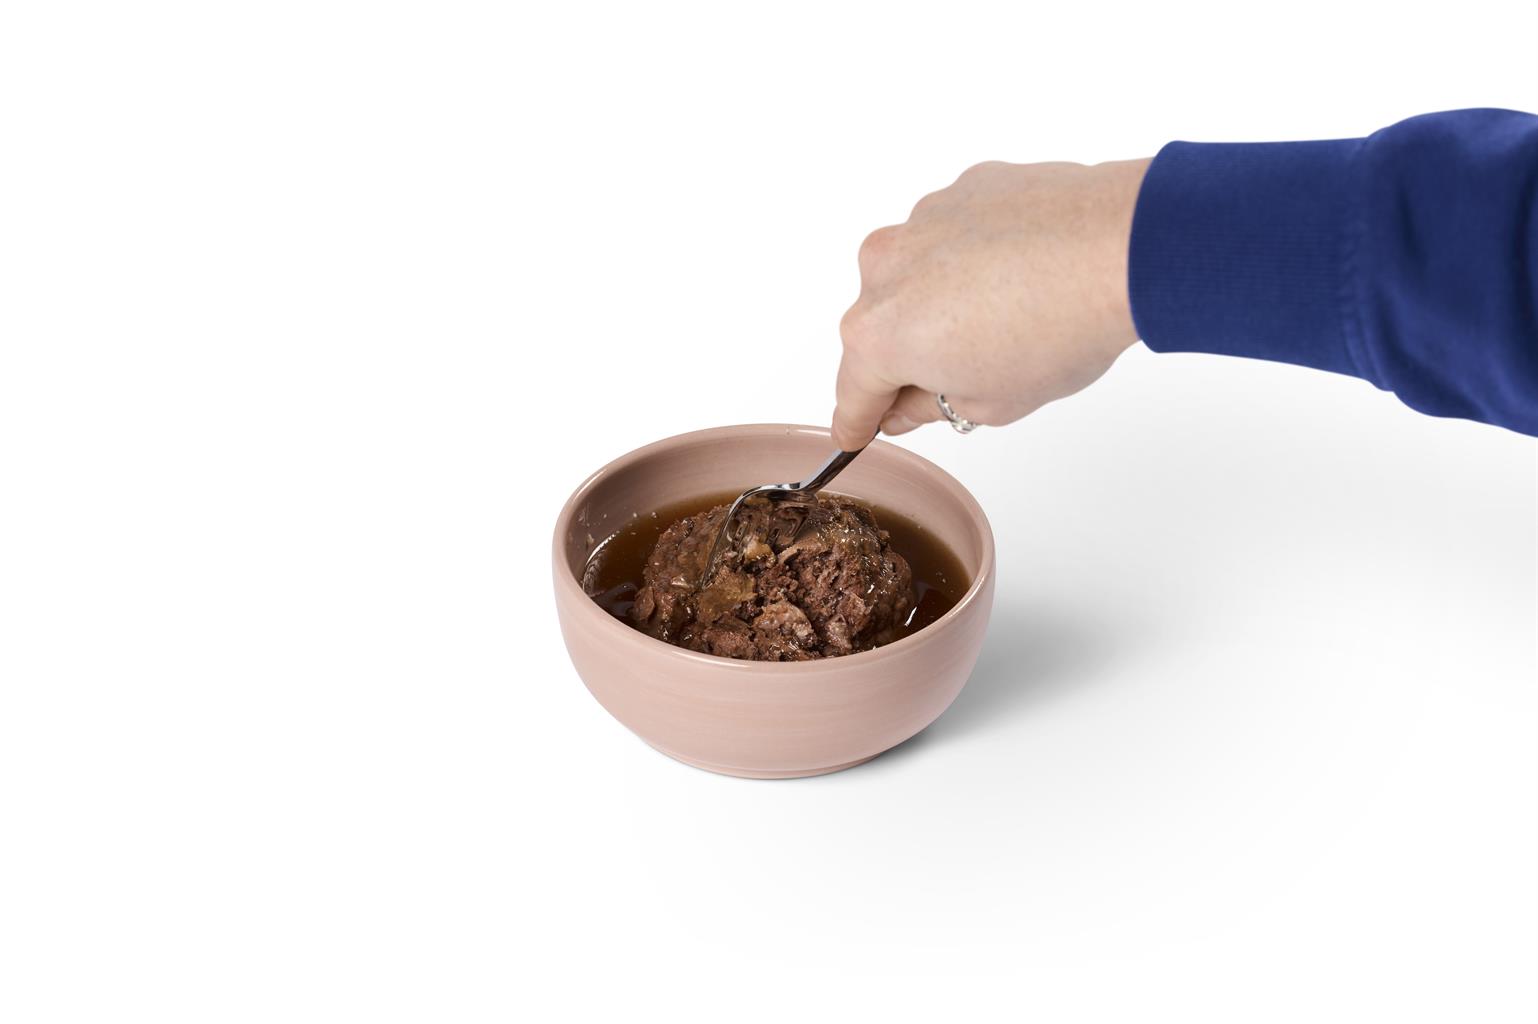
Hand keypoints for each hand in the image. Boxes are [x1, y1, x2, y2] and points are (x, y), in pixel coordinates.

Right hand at [831, 158, 1150, 449]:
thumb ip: (931, 407)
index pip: (854, 393)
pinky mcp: (965, 188)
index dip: (856, 421)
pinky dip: (978, 256)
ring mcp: (923, 220)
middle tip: (965, 375)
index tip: (853, 433)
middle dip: (913, 353)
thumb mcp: (990, 403)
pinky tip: (1026, 272)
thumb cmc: (1058, 331)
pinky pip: (957, 235)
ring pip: (919, 275)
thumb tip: (909, 404)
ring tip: (1012, 316)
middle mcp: (884, 269)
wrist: (1121, 247)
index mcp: (879, 334)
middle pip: (884, 327)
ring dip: (946, 299)